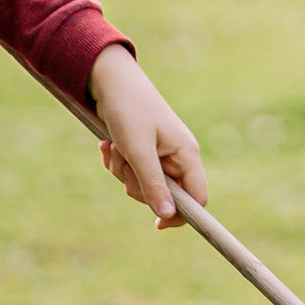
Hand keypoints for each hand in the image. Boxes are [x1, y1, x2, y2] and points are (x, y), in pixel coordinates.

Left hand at [89, 45, 208, 229]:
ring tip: (115, 146)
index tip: (157, 224)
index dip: (181, 214)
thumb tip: (166, 216)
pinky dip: (117, 163)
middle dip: (138, 186)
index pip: (197, 198)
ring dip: (123, 171)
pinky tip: (107, 146)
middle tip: (124, 162)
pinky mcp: (142, 150)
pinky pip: (131, 172)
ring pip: (142, 184)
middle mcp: (176, 156)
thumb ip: (153, 184)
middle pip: (164, 195)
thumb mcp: (138, 150)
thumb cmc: (128, 110)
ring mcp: (159, 154)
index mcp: (186, 154)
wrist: (110, 80)